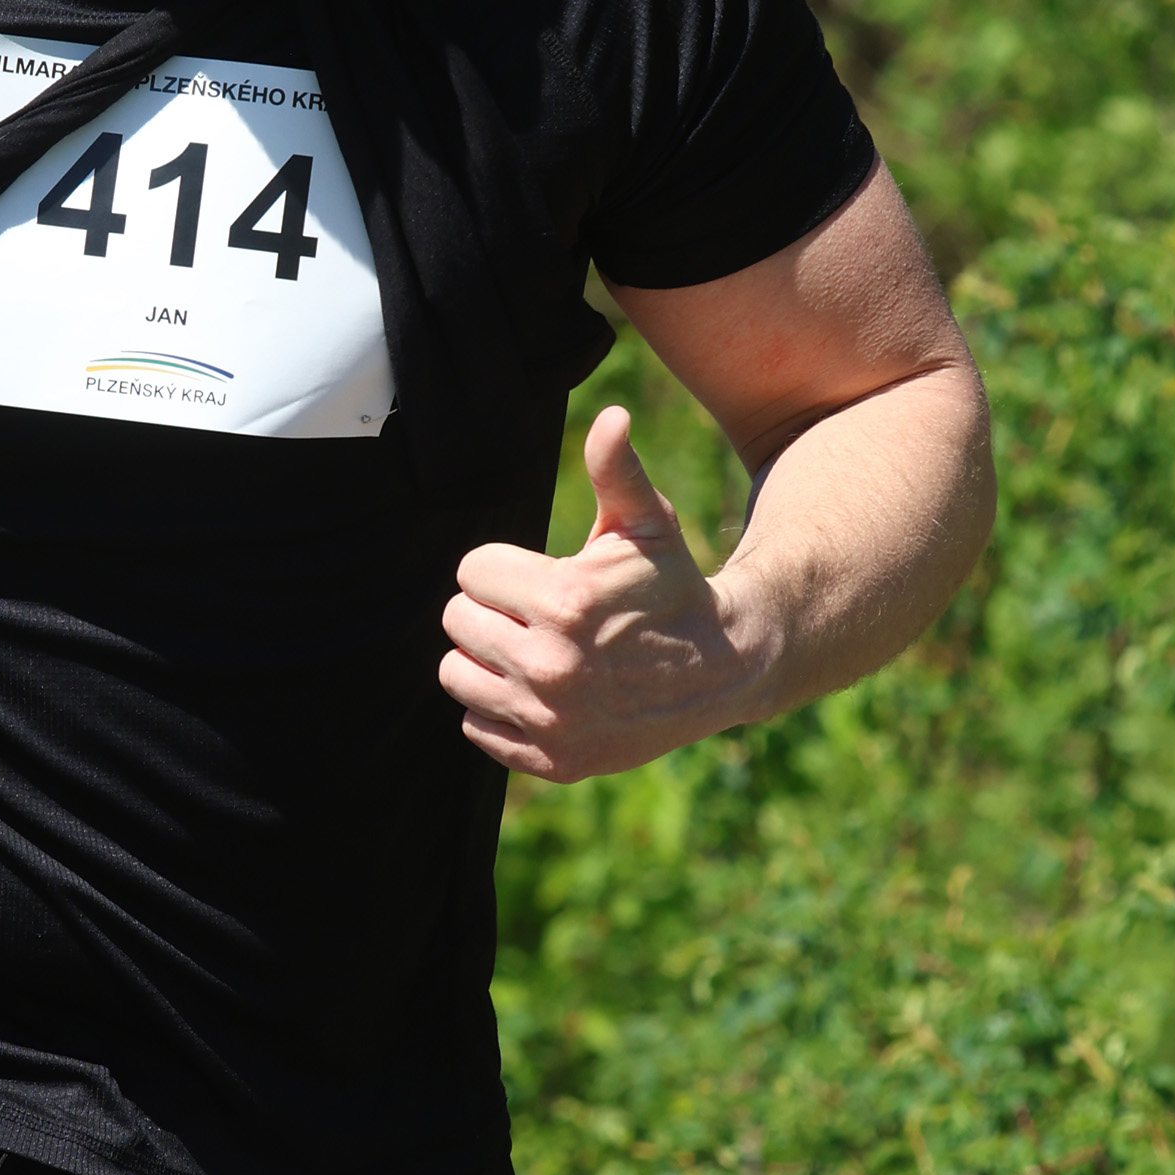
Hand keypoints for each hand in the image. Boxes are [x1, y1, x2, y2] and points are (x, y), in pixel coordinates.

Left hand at [439, 406, 767, 780]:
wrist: (720, 668)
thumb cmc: (672, 587)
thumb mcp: (647, 525)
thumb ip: (616, 471)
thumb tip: (611, 415)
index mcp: (565, 601)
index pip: (470, 571)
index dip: (503, 567)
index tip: (541, 576)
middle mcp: (550, 666)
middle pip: (457, 620)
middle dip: (492, 609)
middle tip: (538, 613)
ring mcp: (547, 720)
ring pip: (455, 674)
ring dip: (486, 658)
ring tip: (534, 648)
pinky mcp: (549, 759)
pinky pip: (475, 725)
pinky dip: (498, 708)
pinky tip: (541, 691)